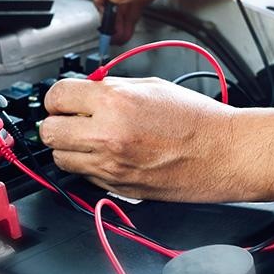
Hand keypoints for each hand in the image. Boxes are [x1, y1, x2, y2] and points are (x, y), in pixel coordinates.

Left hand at [39, 77, 260, 202]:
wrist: (225, 153)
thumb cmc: (196, 119)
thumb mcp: (150, 86)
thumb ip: (111, 87)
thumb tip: (84, 89)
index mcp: (114, 102)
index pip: (56, 96)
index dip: (57, 98)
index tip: (63, 101)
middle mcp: (107, 135)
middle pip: (48, 132)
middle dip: (56, 124)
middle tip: (70, 120)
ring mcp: (110, 166)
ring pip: (60, 159)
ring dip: (69, 148)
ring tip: (90, 139)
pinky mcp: (117, 187)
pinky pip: (84, 176)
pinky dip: (89, 166)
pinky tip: (110, 155)